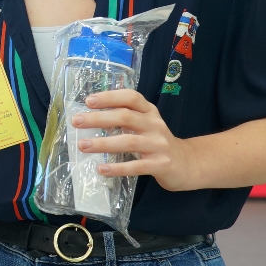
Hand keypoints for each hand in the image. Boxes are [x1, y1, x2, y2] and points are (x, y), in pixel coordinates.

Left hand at [74, 89, 198, 190]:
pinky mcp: (161, 164)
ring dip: (103, 143)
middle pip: (125, 117)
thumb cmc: (157, 142)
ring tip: (83, 146)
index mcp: (149, 111)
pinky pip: (137, 166)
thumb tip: (90, 118)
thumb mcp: (145, 125)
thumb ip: (124, 119)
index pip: (131, 97)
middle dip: (98, 118)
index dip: (109, 97)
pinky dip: (117, 167)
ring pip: (129, 141)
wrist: (188, 164)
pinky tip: (102, 169)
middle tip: (76, 122)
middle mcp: (155, 124)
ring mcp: (159, 145)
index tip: (89, 101)